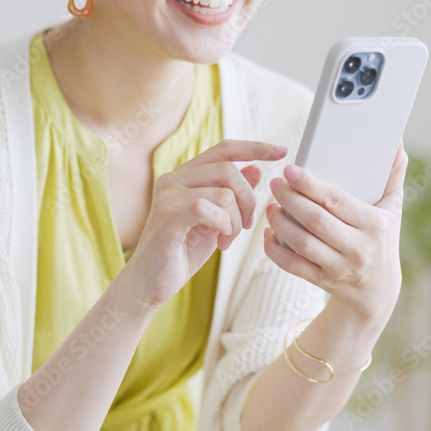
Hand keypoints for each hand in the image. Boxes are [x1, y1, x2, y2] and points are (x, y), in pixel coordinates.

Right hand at [121, 139, 287, 311]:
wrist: (149, 283)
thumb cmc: (181, 252)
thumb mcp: (216, 219)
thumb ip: (231, 193)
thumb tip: (256, 168)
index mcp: (186, 175)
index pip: (225, 149)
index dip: (255, 147)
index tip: (281, 150)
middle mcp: (174, 178)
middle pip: (228, 168)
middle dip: (248, 199)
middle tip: (246, 225)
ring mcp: (168, 194)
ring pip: (223, 191)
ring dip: (235, 220)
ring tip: (227, 239)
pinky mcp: (168, 215)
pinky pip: (209, 208)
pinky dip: (223, 226)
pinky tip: (220, 242)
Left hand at [263, 140, 408, 330]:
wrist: (377, 290)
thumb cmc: (383, 237)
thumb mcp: (392, 207)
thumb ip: (393, 173)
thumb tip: (395, 141)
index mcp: (374, 225)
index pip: (337, 201)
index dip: (310, 185)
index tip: (290, 170)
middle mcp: (358, 248)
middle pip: (315, 221)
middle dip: (290, 200)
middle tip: (276, 184)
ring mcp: (339, 268)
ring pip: (301, 243)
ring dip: (280, 222)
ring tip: (270, 205)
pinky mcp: (323, 282)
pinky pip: (292, 266)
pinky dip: (275, 249)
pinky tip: (268, 232)